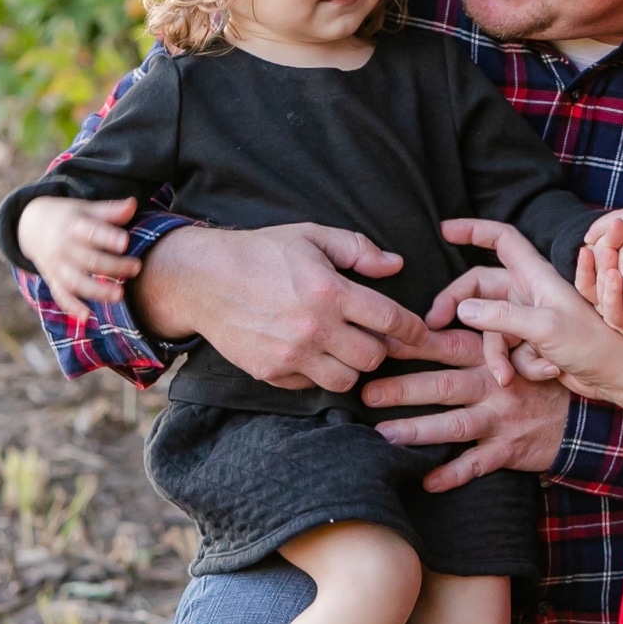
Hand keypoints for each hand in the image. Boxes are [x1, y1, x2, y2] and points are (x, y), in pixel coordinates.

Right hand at [14, 194, 141, 304]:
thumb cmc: (69, 216)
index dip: (107, 237)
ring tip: (119, 295)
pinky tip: (86, 317)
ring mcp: (57, 266)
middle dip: (112, 266)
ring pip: (76, 281)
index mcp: (72, 226)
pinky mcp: (53, 280)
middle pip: (88, 259)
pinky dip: (71, 307)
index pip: (90, 232)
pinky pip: (61, 295)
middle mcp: (63, 247)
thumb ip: (109, 211)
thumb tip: (133, 204)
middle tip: (136, 268)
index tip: (125, 242)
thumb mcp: (85, 208)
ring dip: (96, 290)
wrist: (31, 225)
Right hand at [135, 221, 431, 395]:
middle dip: (379, 348)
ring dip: (351, 366)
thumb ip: (357, 249)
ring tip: (342, 347)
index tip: (420, 332)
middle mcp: (313, 328)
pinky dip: (317, 374)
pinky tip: (310, 353)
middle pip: (373, 357)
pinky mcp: (271, 373)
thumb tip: (396, 264)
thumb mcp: (311, 236)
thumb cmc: (261, 253)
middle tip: (370, 335)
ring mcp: (291, 355)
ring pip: (347, 380)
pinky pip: (312, 386)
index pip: (390, 320)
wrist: (202, 280)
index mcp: (329, 292)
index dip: (413, 329)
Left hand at [362, 299, 575, 491]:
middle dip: (403, 390)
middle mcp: (494, 386)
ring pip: (455, 425)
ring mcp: (501, 419)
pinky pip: (478, 464)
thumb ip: (475, 342)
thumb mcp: (512, 352)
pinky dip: (453, 473)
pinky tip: (427, 480)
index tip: (380, 343)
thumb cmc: (534, 381)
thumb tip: (427, 328)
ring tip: (383, 436)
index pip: (447, 346)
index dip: (413, 344)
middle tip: (366, 394)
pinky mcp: (509, 449)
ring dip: (418, 431)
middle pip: (443, 386)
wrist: (580, 417)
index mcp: (491, 359)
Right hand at [431, 218, 622, 434]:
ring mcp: (529, 318)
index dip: (473, 229)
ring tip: (507, 375)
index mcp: (534, 275)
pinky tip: (546, 371)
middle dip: (458, 307)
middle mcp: (529, 292)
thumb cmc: (592, 342)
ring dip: (497, 355)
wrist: (617, 376)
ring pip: (490, 329)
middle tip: (434, 326)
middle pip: (479, 288)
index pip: (500, 238)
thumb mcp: (544, 327)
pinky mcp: (532, 344)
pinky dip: (521, 365)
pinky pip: (509, 351)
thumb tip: (462, 310)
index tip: (443, 228)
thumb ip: (500, 317)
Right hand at [575, 238, 622, 348]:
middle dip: (602, 271)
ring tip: (617, 276)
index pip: (585, 281)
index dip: (584, 266)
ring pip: (613, 312)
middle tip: (608, 251)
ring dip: (614, 294)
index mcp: (601, 292)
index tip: (586, 248)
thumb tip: (618, 223)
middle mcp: (608, 308)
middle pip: (598, 293)